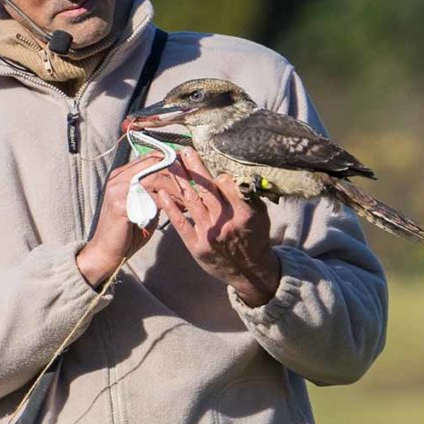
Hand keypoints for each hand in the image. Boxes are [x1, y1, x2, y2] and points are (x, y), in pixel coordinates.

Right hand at [76, 153, 184, 286]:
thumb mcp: (142, 206)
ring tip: (190, 199)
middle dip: (177, 173)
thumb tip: (179, 184)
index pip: (150, 158)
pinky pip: (151, 198)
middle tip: (195, 184)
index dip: (172, 161)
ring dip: (176, 189)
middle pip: (154, 164)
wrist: (105, 253)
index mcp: (121, 175)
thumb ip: (154, 192)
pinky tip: (180, 211)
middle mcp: (118, 178)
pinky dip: (169, 204)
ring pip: (155, 179)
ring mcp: (117, 189)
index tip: (191, 171)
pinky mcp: (121, 204)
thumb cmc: (127, 232)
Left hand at [154, 149, 279, 306]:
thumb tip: (235, 172)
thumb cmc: (256, 239)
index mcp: (244, 213)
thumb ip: (249, 195)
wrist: (251, 273)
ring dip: (179, 181)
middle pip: (205, 188)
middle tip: (184, 151)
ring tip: (171, 165)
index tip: (213, 167)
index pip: (226, 183)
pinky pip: (180, 223)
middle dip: (194, 167)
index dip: (217, 173)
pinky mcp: (196, 246)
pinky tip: (162, 194)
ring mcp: (209, 235)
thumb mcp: (262, 215)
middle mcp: (225, 223)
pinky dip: (170, 208)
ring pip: (191, 201)